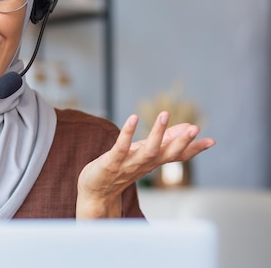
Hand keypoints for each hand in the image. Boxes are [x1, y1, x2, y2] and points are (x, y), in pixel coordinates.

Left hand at [76, 111, 214, 217]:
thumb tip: (183, 128)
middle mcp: (144, 165)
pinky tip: (133, 118)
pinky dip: (127, 133)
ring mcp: (128, 164)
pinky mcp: (111, 162)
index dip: (194, 149)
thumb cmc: (119, 170)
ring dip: (158, 133)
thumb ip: (162, 143)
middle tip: (196, 128)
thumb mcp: (143, 155)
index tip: (212, 141)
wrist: (95, 193)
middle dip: (182, 142)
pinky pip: (121, 147)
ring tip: (165, 114)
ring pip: (148, 151)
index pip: (176, 156)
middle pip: (167, 154)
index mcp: (152, 163)